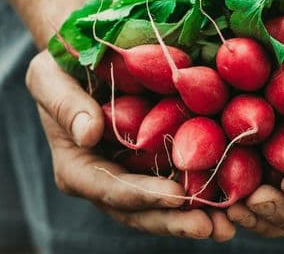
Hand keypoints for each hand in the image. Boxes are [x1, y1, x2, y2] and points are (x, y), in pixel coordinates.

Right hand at [26, 51, 234, 241]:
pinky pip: (181, 180)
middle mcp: (107, 179)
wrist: (89, 55)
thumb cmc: (62, 65)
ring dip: (196, 216)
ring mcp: (135, 173)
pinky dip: (206, 191)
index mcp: (78, 166)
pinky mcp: (158, 160)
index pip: (109, 188)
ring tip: (229, 225)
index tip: (177, 196)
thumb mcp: (49, 77)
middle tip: (210, 227)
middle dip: (175, 220)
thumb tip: (88, 134)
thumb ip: (65, 105)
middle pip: (140, 210)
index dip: (143, 196)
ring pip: (163, 205)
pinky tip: (234, 197)